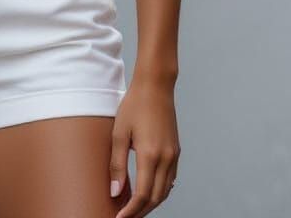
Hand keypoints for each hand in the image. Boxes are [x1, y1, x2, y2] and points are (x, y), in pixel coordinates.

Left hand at [109, 78, 179, 217]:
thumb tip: (115, 192)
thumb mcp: (119, 133)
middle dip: (140, 212)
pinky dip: (159, 191)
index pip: (142, 196)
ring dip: (150, 203)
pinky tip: (148, 191)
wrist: (156, 86)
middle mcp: (166, 159)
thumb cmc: (134, 105)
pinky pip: (170, 180)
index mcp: (150, 155)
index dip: (130, 211)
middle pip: (155, 198)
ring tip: (134, 208)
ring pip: (165, 191)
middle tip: (124, 217)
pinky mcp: (176, 151)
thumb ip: (117, 165)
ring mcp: (173, 155)